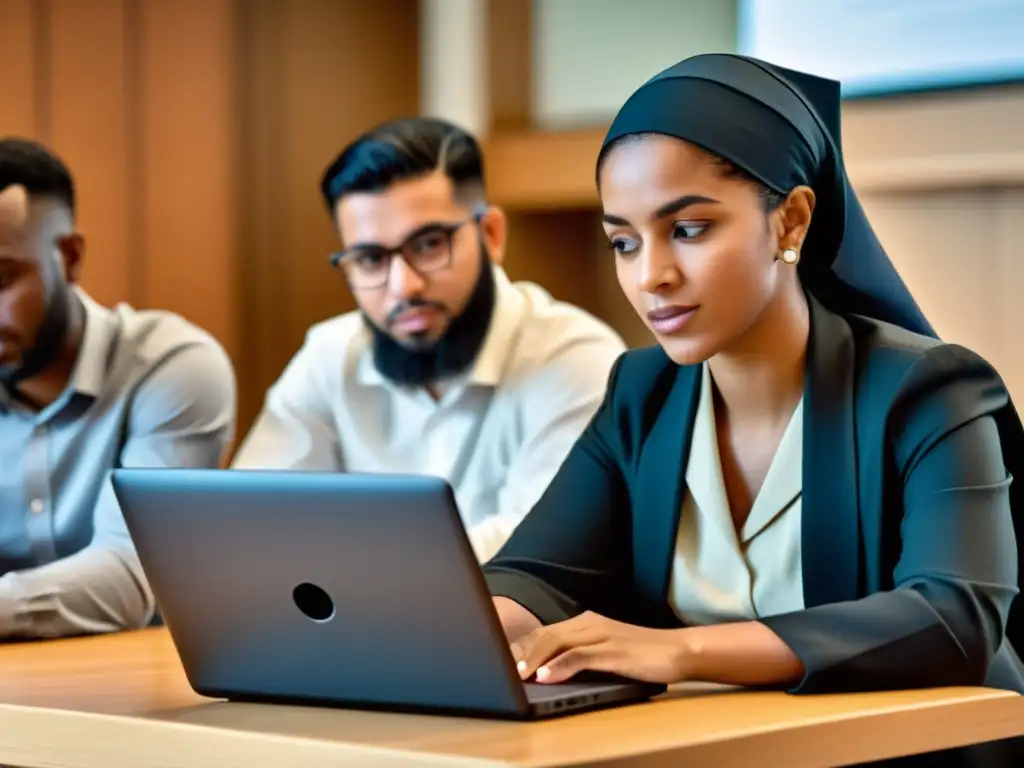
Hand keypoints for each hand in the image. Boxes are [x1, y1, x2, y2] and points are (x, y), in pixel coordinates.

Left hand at [511, 611, 691, 684]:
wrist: (678, 650)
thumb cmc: (642, 655)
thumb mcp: (606, 651)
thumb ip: (581, 654)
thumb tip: (550, 669)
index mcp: (586, 621)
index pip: (546, 631)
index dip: (523, 646)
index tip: (505, 660)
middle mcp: (590, 623)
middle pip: (546, 634)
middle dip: (522, 652)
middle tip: (504, 670)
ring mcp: (601, 635)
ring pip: (558, 643)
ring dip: (535, 659)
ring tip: (518, 674)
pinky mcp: (613, 651)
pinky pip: (579, 657)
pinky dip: (559, 666)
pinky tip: (546, 677)